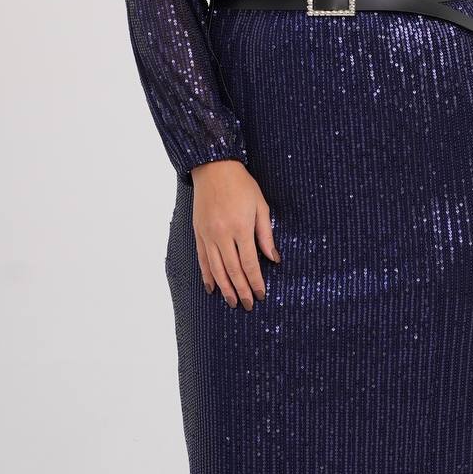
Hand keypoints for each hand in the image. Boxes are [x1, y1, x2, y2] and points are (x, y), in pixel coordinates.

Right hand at [189, 159, 279, 308]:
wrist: (214, 168)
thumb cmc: (241, 185)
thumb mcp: (260, 206)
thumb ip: (266, 234)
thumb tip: (274, 259)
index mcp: (241, 227)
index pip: (249, 263)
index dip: (256, 281)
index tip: (262, 294)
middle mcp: (222, 234)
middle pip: (233, 270)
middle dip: (241, 290)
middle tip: (248, 305)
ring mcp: (208, 235)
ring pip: (216, 269)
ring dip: (225, 288)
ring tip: (232, 302)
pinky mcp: (198, 233)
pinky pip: (202, 259)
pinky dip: (207, 275)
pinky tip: (212, 287)